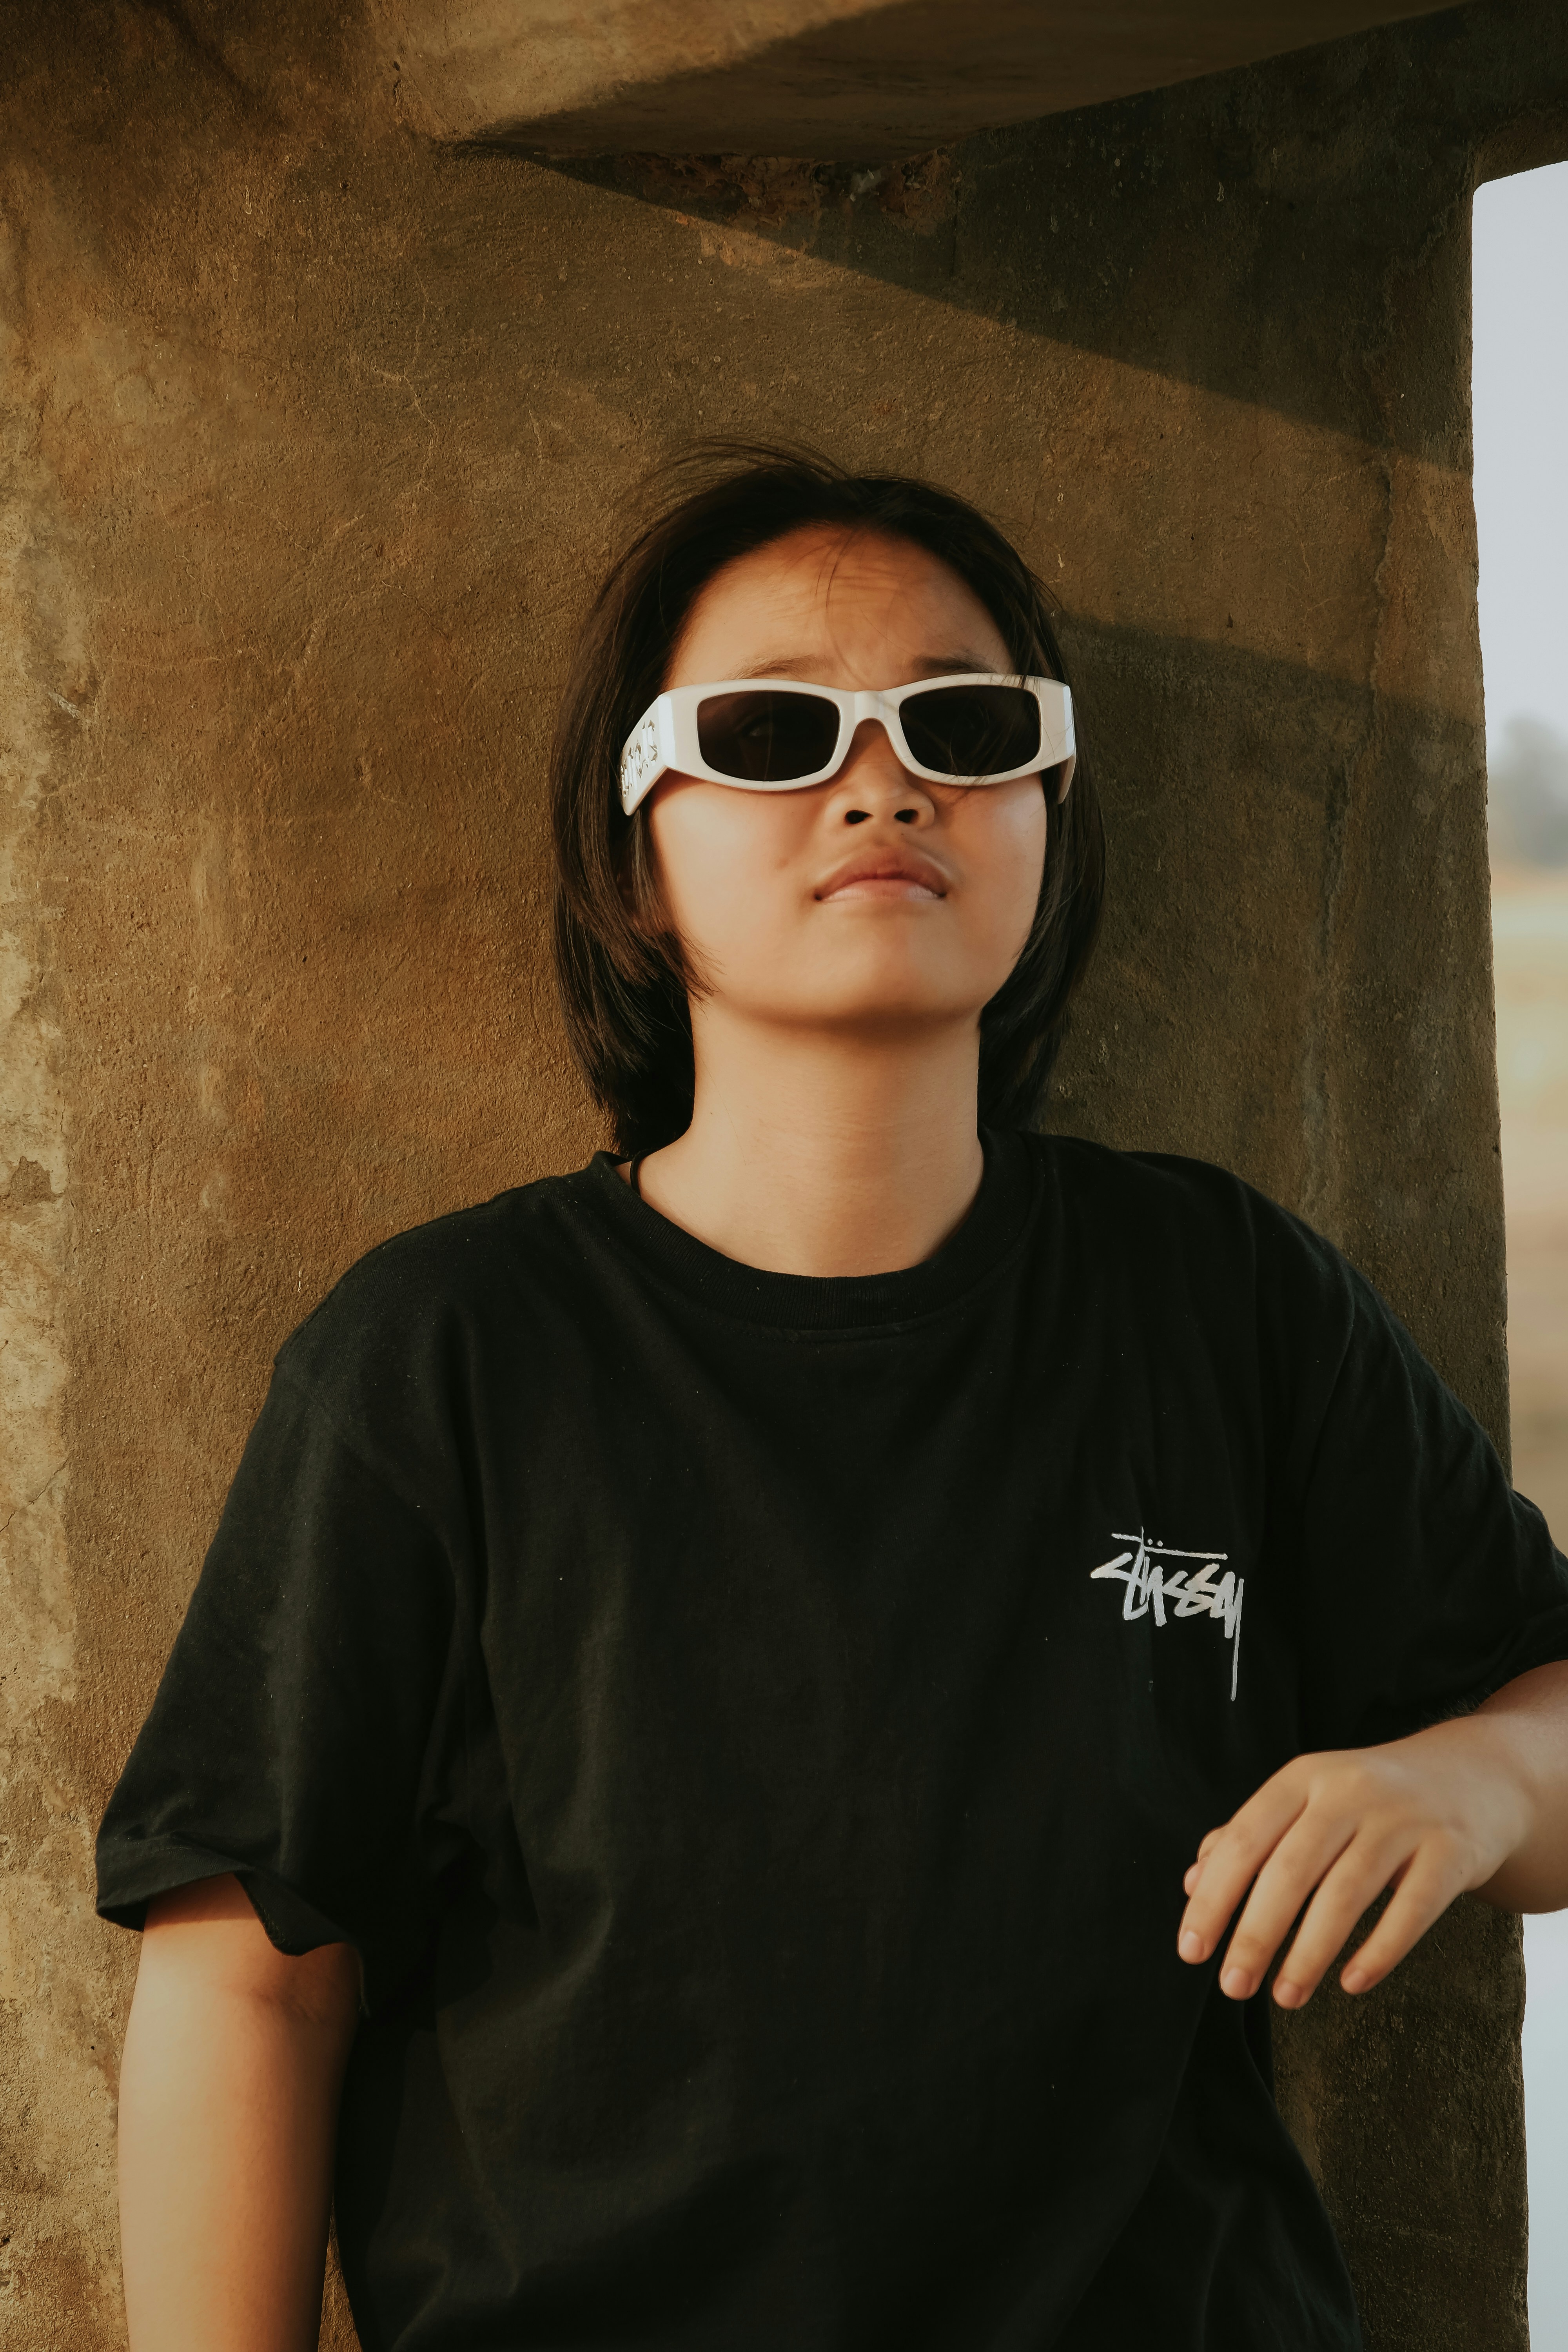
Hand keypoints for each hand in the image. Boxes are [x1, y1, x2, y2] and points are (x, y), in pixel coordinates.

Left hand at [1176, 1717, 1534, 2007]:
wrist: (1471, 1778)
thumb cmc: (1368, 1801)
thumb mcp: (1307, 1800)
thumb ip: (1250, 1837)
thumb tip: (1193, 1882)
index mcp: (1304, 1778)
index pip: (1245, 1839)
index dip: (1214, 1897)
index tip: (1191, 1951)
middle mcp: (1350, 1791)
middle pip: (1292, 1869)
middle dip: (1255, 1934)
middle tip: (1231, 1987)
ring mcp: (1403, 1820)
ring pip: (1347, 1893)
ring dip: (1309, 1953)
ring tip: (1284, 1997)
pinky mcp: (1450, 1851)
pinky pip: (1411, 1909)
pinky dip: (1379, 1950)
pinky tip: (1351, 1983)